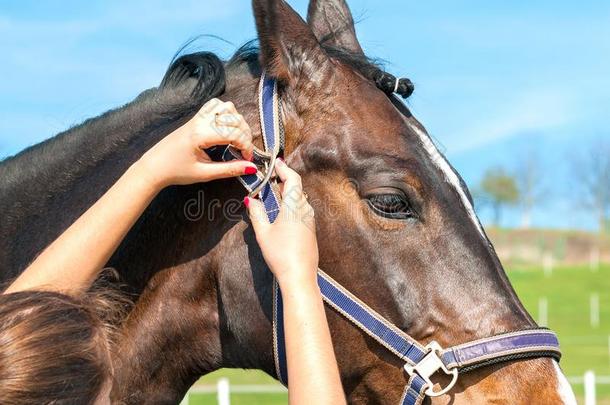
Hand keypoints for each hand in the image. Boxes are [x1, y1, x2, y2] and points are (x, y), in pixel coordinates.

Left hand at [136, 98, 256, 188]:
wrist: (154, 167)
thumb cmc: (177, 172)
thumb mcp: (205, 173)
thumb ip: (229, 169)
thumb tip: (251, 167)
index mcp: (201, 135)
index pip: (234, 133)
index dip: (246, 146)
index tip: (247, 159)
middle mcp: (201, 121)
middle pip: (235, 119)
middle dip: (245, 135)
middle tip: (243, 152)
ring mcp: (198, 117)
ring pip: (227, 108)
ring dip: (238, 122)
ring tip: (236, 139)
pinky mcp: (196, 117)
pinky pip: (216, 105)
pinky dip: (227, 112)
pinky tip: (226, 126)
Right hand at [246, 159, 318, 286]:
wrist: (299, 277)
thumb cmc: (281, 254)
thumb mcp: (263, 233)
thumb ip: (256, 213)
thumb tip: (251, 200)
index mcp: (294, 207)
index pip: (292, 179)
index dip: (284, 169)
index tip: (276, 162)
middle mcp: (305, 211)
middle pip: (297, 188)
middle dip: (284, 180)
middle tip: (271, 177)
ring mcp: (310, 221)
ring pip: (299, 200)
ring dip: (287, 194)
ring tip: (273, 193)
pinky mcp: (311, 230)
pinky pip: (302, 211)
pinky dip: (291, 205)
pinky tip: (281, 212)